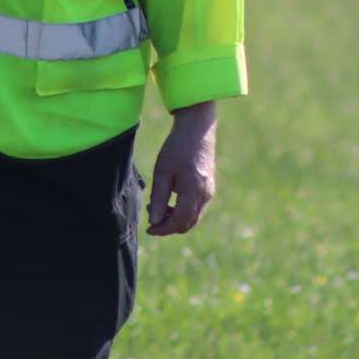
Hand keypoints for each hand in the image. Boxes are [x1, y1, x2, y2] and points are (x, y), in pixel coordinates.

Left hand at [147, 101, 216, 236]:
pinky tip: (170, 199)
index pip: (179, 223)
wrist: (197, 129)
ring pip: (193, 217)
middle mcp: (205, 196)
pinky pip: (197, 207)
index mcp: (194, 192)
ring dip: (176, 218)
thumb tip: (154, 222)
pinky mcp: (209, 187)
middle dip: (169, 226)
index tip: (149, 229)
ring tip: (158, 205)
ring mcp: (210, 192)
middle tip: (152, 218)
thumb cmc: (177, 148)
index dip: (163, 229)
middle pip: (188, 224)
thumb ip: (159, 199)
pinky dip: (183, 210)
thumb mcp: (162, 173)